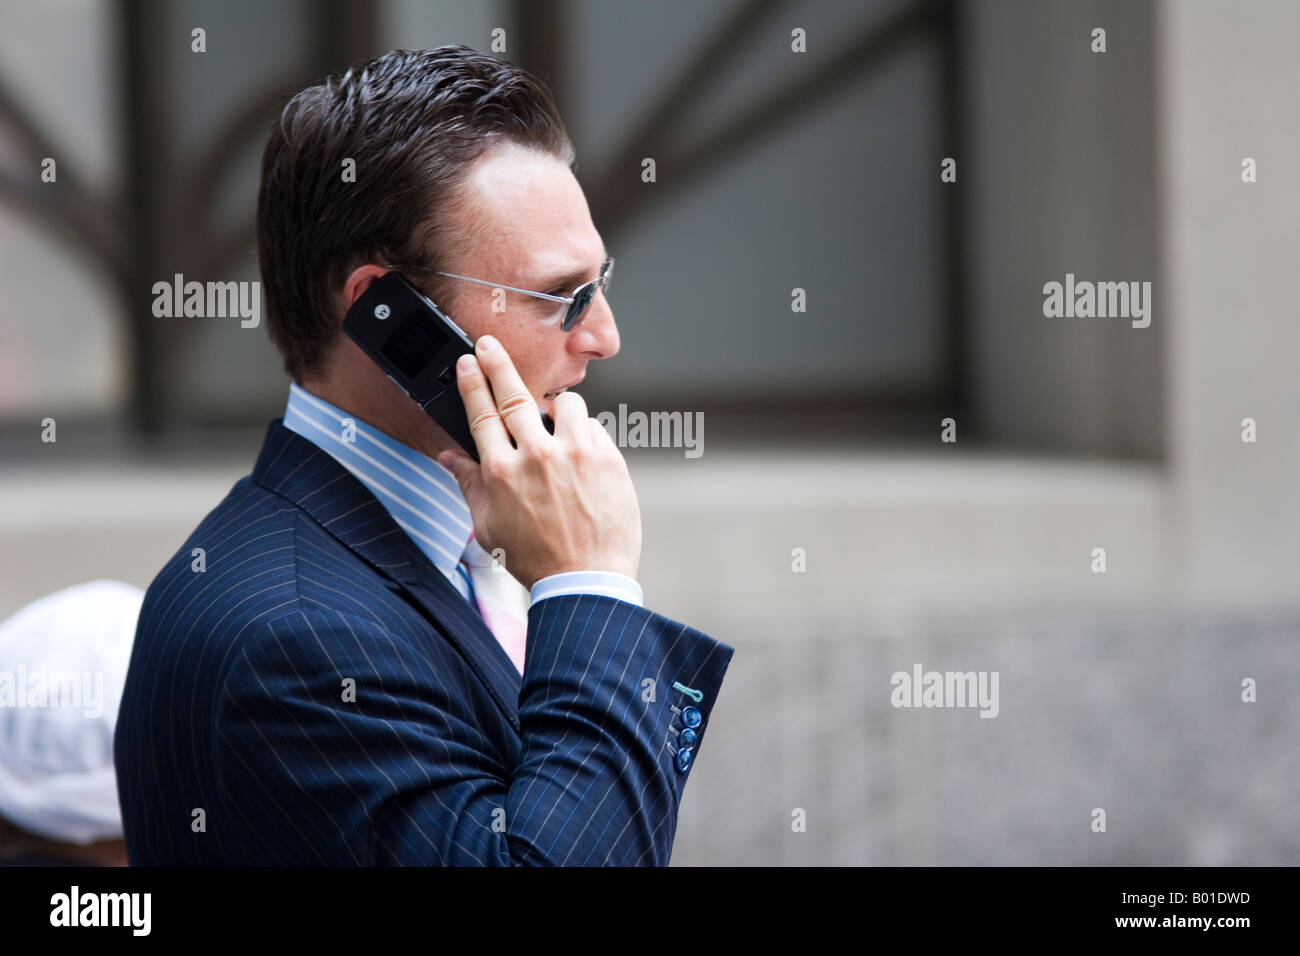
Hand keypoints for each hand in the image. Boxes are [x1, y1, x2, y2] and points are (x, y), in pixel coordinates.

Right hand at [436, 334, 641, 590]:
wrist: (587, 580)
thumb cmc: (536, 559)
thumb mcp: (489, 526)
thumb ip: (469, 484)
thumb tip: (448, 456)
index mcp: (502, 473)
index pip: (481, 414)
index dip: (473, 383)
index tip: (468, 361)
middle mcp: (537, 456)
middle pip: (514, 396)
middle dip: (498, 365)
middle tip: (489, 344)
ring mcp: (575, 454)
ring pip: (565, 404)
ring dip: (558, 408)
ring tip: (557, 428)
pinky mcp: (608, 458)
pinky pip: (595, 427)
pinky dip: (586, 436)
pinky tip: (583, 460)